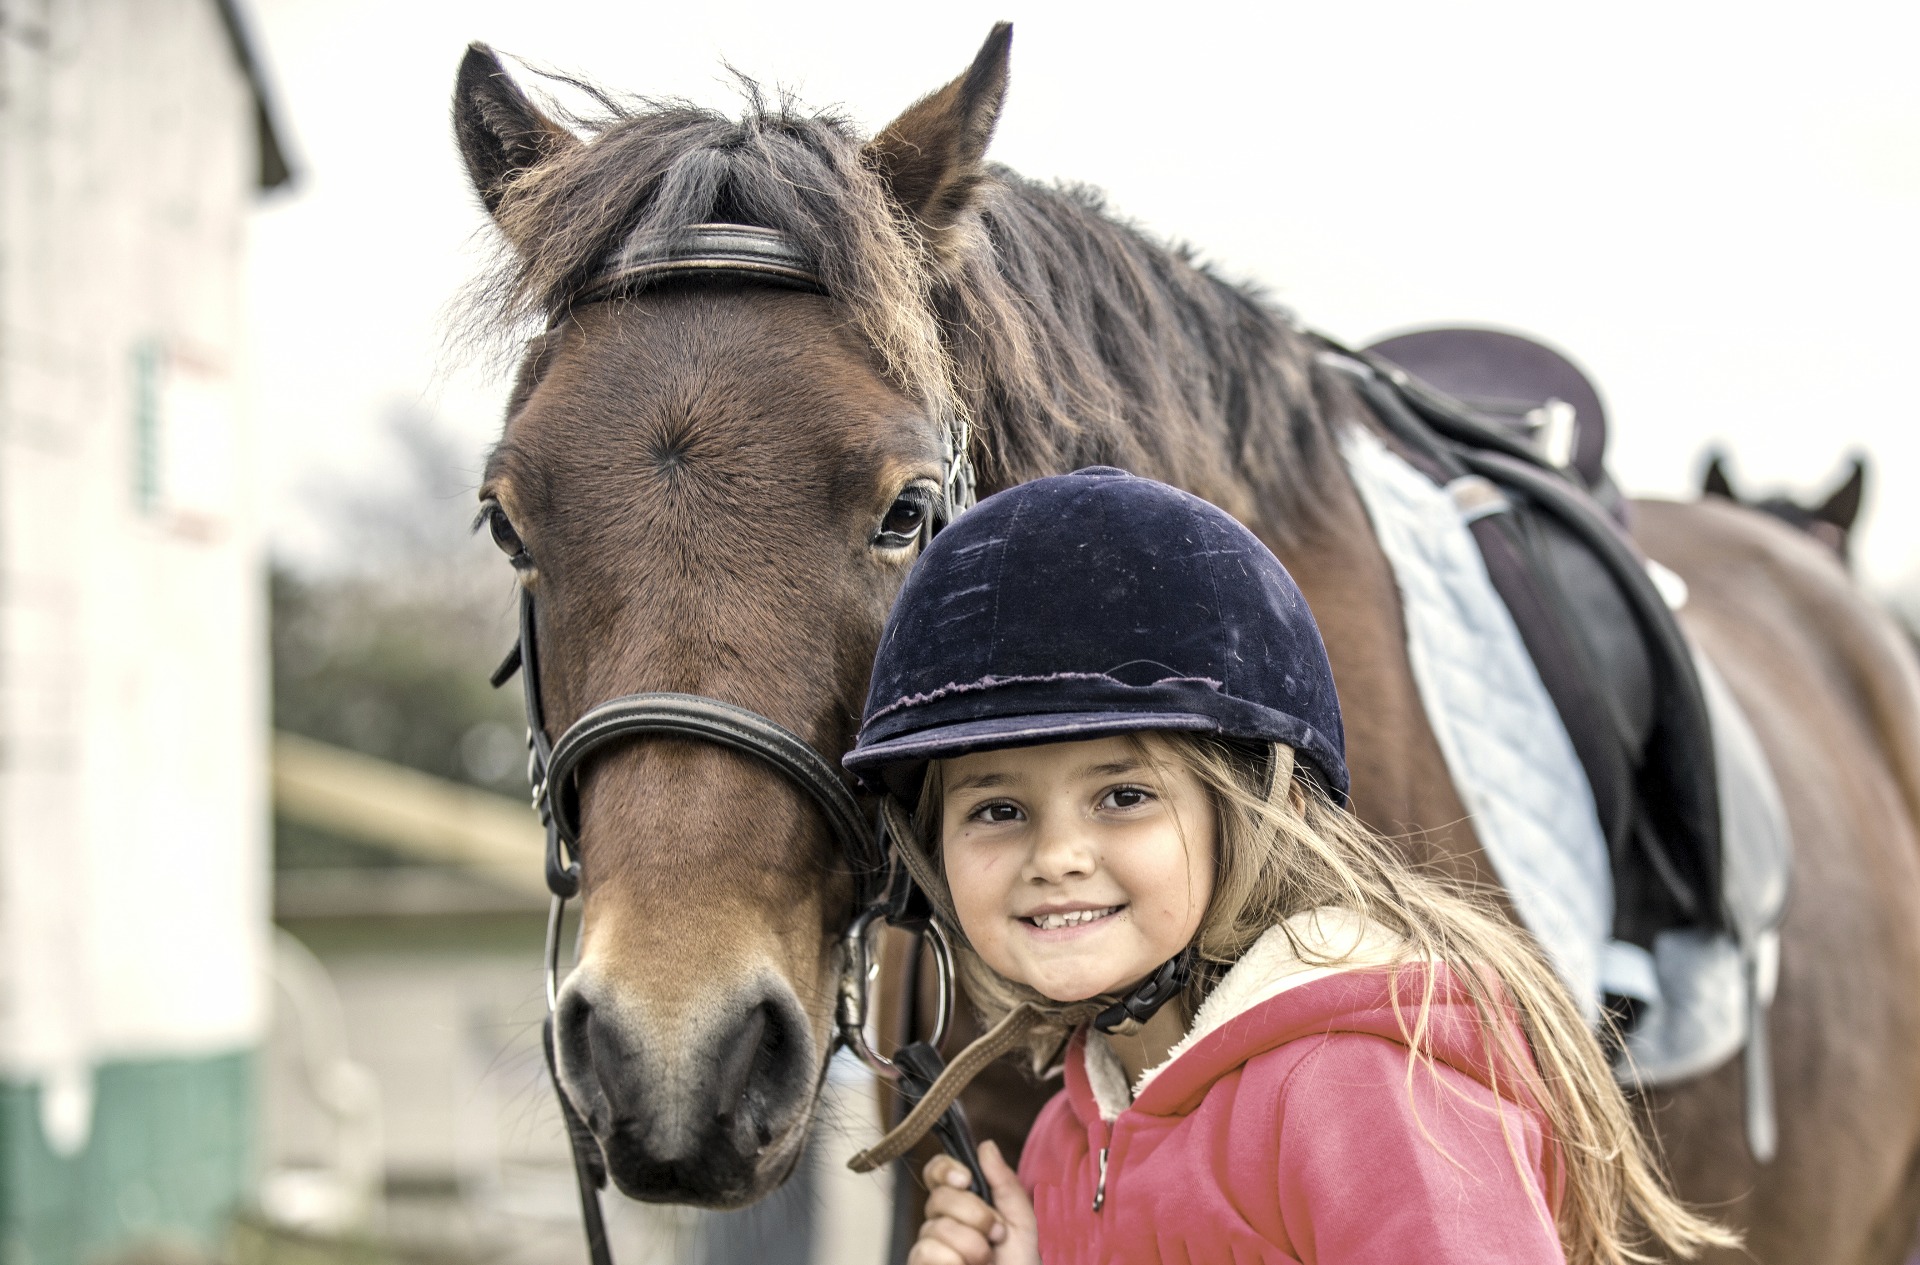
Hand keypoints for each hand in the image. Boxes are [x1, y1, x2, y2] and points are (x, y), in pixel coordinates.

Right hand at [906, 1141, 1040, 1264]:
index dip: (945, 1168)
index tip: (966, 1179)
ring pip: (935, 1226)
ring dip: (971, 1246)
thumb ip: (1004, 1184)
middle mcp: (943, 1223)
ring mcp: (931, 1249)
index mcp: (967, 1206)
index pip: (938, 1173)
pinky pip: (926, 1252)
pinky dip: (954, 1261)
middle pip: (939, 1196)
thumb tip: (985, 1146)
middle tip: (996, 1236)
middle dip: (975, 1215)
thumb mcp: (1023, 1224)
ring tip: (986, 1262)